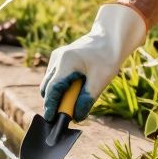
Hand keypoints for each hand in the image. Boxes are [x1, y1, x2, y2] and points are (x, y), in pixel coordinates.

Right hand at [39, 3, 146, 121]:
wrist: (110, 38)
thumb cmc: (107, 57)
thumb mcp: (101, 80)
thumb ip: (87, 99)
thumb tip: (77, 117)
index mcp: (66, 62)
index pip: (52, 89)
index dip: (51, 106)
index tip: (51, 120)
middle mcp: (57, 58)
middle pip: (48, 87)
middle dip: (54, 102)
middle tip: (67, 114)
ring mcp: (57, 57)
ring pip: (50, 83)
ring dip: (59, 94)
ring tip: (76, 99)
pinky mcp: (59, 59)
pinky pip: (56, 78)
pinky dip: (62, 87)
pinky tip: (77, 88)